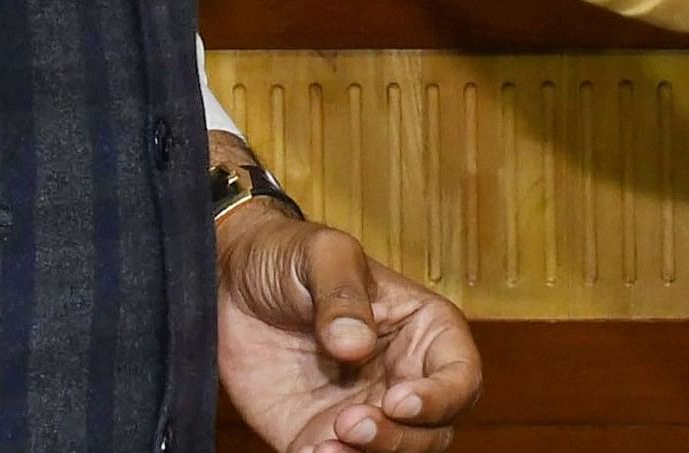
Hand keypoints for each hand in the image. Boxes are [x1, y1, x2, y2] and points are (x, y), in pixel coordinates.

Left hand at [213, 202, 480, 452]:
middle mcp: (403, 378)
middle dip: (399, 439)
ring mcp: (363, 412)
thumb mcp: (323, 255)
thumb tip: (355, 346)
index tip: (398, 400)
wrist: (228, 283)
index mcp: (423, 332)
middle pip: (433, 432)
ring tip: (324, 446)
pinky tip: (306, 450)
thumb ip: (342, 295)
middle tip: (351, 422)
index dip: (440, 397)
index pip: (459, 377)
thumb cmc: (291, 257)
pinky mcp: (318, 436)